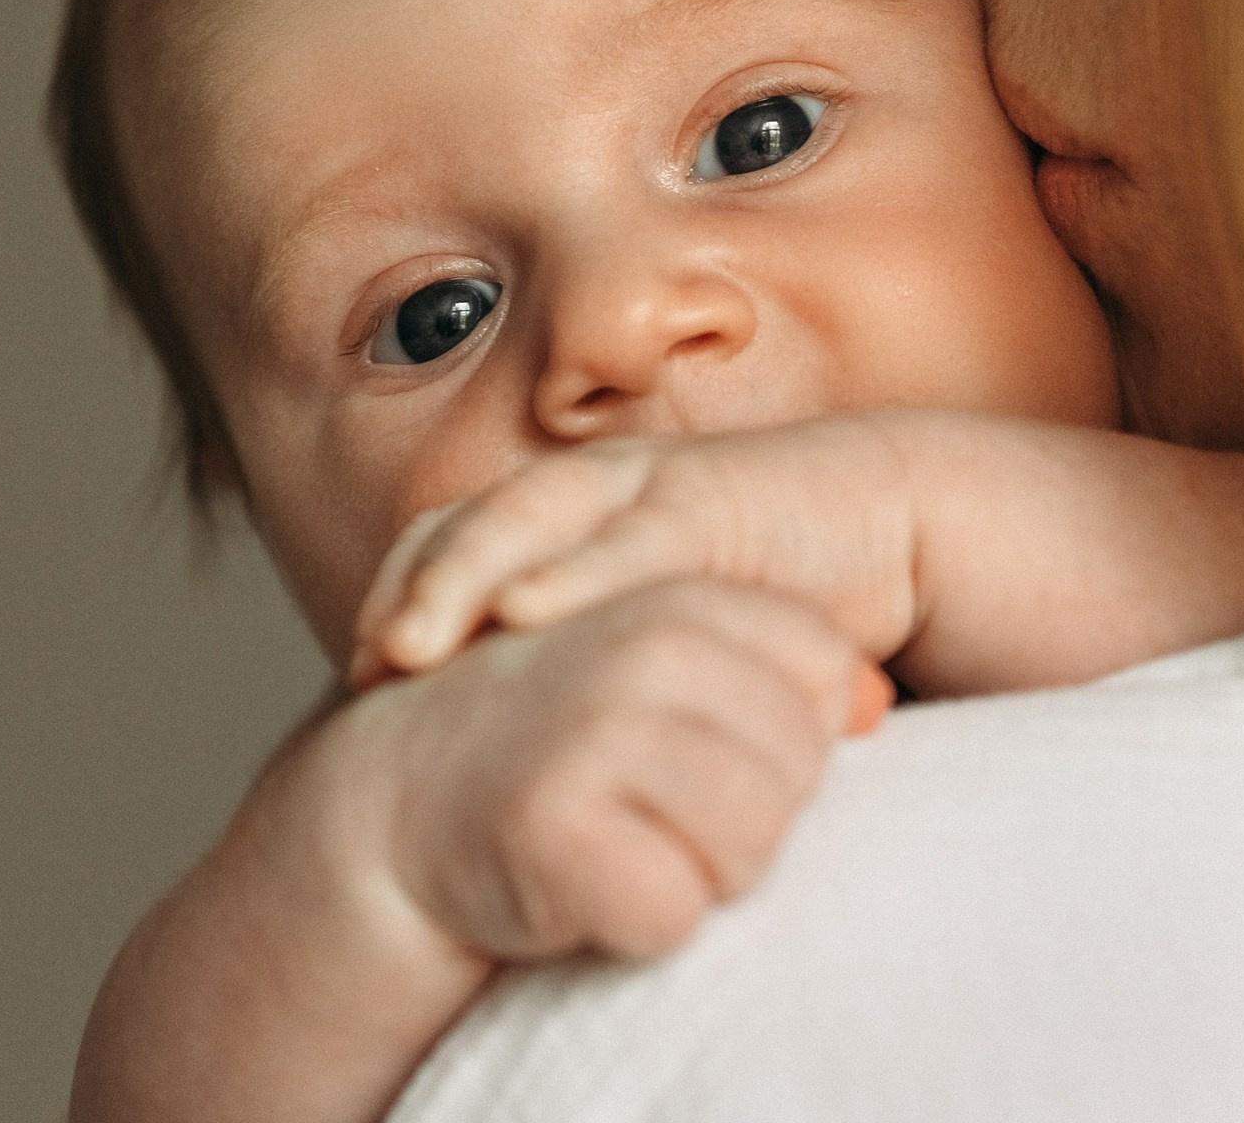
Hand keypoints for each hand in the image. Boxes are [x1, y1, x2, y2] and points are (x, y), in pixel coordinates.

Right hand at [320, 577, 873, 961]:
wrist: (395, 801)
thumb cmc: (559, 741)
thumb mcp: (666, 680)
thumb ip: (776, 679)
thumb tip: (877, 704)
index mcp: (682, 603)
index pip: (826, 679)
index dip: (789, 742)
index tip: (710, 751)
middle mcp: (644, 652)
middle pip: (802, 772)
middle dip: (750, 818)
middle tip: (657, 813)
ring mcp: (593, 732)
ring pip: (753, 847)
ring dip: (700, 875)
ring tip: (627, 845)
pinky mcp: (549, 825)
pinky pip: (673, 914)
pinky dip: (640, 925)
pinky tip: (583, 887)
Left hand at [352, 417, 924, 690]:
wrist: (891, 529)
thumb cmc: (768, 595)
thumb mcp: (655, 636)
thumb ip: (587, 672)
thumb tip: (503, 759)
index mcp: (565, 520)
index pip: (448, 549)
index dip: (396, 604)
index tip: (352, 688)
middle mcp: (591, 491)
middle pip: (466, 524)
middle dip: (408, 589)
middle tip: (360, 666)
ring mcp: (649, 485)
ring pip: (526, 515)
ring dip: (463, 574)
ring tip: (411, 639)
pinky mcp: (714, 494)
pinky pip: (632, 535)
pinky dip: (575, 572)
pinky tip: (526, 611)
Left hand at [353, 411, 1243, 704]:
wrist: (1241, 629)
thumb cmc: (1104, 713)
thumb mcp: (907, 779)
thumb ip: (809, 785)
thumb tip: (708, 878)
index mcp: (793, 578)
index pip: (614, 580)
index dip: (501, 615)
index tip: (403, 696)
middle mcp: (799, 517)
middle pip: (590, 520)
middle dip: (465, 570)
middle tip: (368, 660)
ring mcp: (836, 489)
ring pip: (625, 498)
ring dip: (501, 553)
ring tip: (409, 633)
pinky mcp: (878, 484)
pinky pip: (717, 514)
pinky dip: (607, 554)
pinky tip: (525, 604)